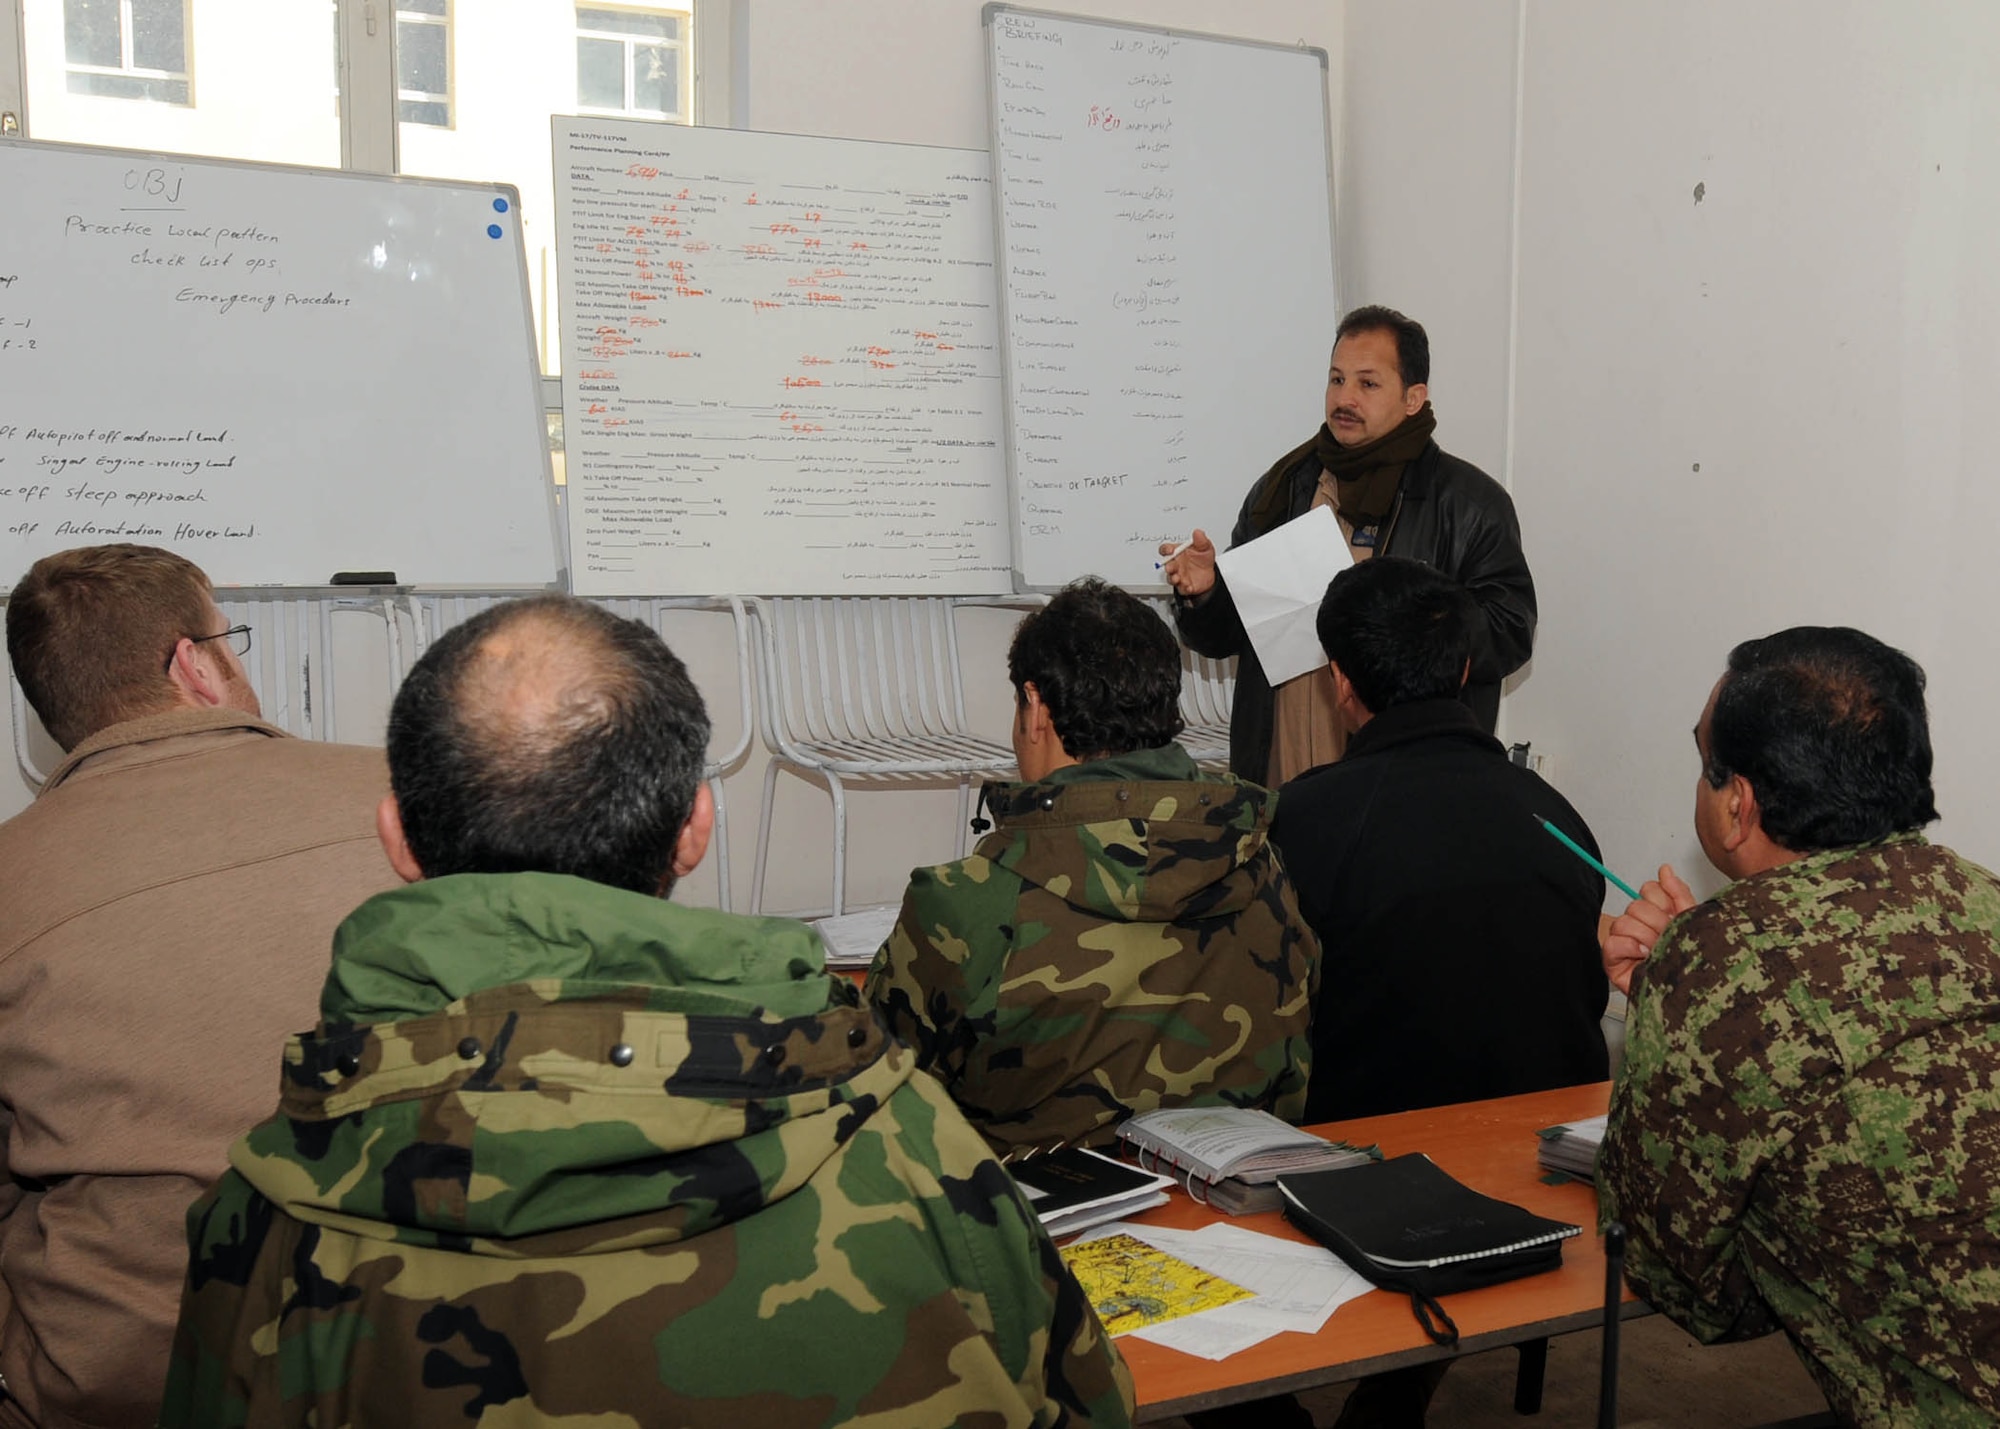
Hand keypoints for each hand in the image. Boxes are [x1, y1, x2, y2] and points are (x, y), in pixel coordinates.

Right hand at [1159, 528, 1216, 597]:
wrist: (1210, 574)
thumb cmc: (1203, 559)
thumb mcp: (1205, 547)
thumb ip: (1201, 540)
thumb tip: (1198, 532)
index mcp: (1177, 552)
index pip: (1166, 549)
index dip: (1166, 550)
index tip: (1171, 550)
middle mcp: (1175, 564)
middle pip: (1167, 565)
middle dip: (1168, 566)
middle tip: (1171, 567)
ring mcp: (1178, 575)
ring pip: (1171, 578)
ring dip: (1173, 578)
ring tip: (1178, 578)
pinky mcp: (1183, 586)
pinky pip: (1181, 588)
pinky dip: (1184, 588)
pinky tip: (1189, 586)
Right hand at [1600, 864, 1696, 995]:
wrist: (1690, 997)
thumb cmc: (1689, 964)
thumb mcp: (1691, 923)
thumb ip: (1679, 894)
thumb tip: (1665, 869)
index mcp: (1658, 915)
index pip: (1649, 889)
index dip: (1663, 900)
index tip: (1675, 916)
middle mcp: (1639, 926)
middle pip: (1636, 905)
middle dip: (1657, 922)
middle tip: (1668, 937)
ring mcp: (1625, 943)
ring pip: (1624, 921)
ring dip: (1645, 936)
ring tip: (1657, 950)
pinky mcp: (1613, 961)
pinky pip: (1612, 942)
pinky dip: (1629, 947)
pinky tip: (1644, 956)